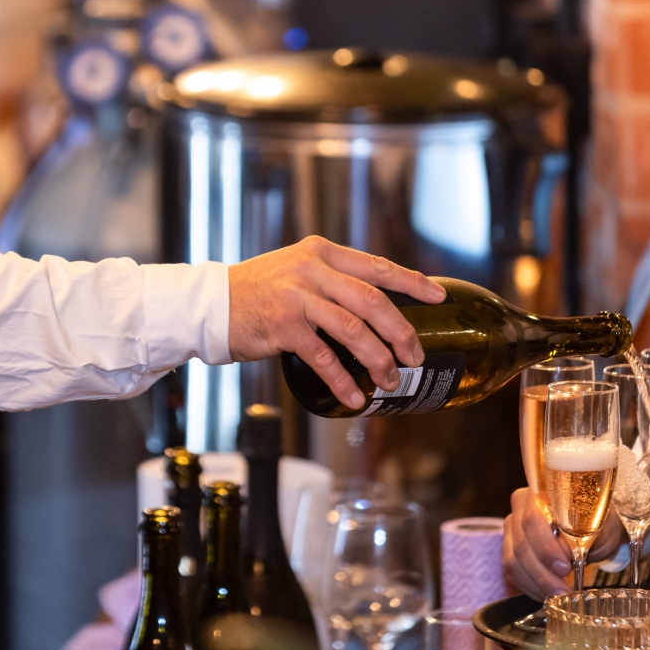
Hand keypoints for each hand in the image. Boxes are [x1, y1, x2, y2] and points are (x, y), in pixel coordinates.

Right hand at [227, 236, 443, 409]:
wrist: (210, 305)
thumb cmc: (258, 292)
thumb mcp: (296, 270)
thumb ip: (332, 280)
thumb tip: (378, 309)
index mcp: (321, 252)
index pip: (377, 266)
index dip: (413, 282)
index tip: (439, 298)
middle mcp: (312, 269)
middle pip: (373, 300)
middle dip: (401, 332)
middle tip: (415, 355)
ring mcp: (297, 297)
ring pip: (353, 330)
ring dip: (378, 360)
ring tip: (390, 380)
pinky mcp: (283, 326)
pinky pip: (323, 357)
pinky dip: (343, 381)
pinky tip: (354, 397)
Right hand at [503, 486, 624, 598]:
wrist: (595, 528)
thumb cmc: (598, 522)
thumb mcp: (600, 524)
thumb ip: (586, 532)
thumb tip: (569, 551)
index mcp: (539, 493)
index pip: (532, 520)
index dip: (546, 548)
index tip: (566, 568)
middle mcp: (519, 508)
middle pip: (521, 544)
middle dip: (543, 573)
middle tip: (563, 590)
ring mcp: (512, 529)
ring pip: (514, 561)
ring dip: (537, 583)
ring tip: (559, 596)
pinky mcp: (510, 549)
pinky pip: (513, 572)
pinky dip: (530, 587)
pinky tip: (546, 595)